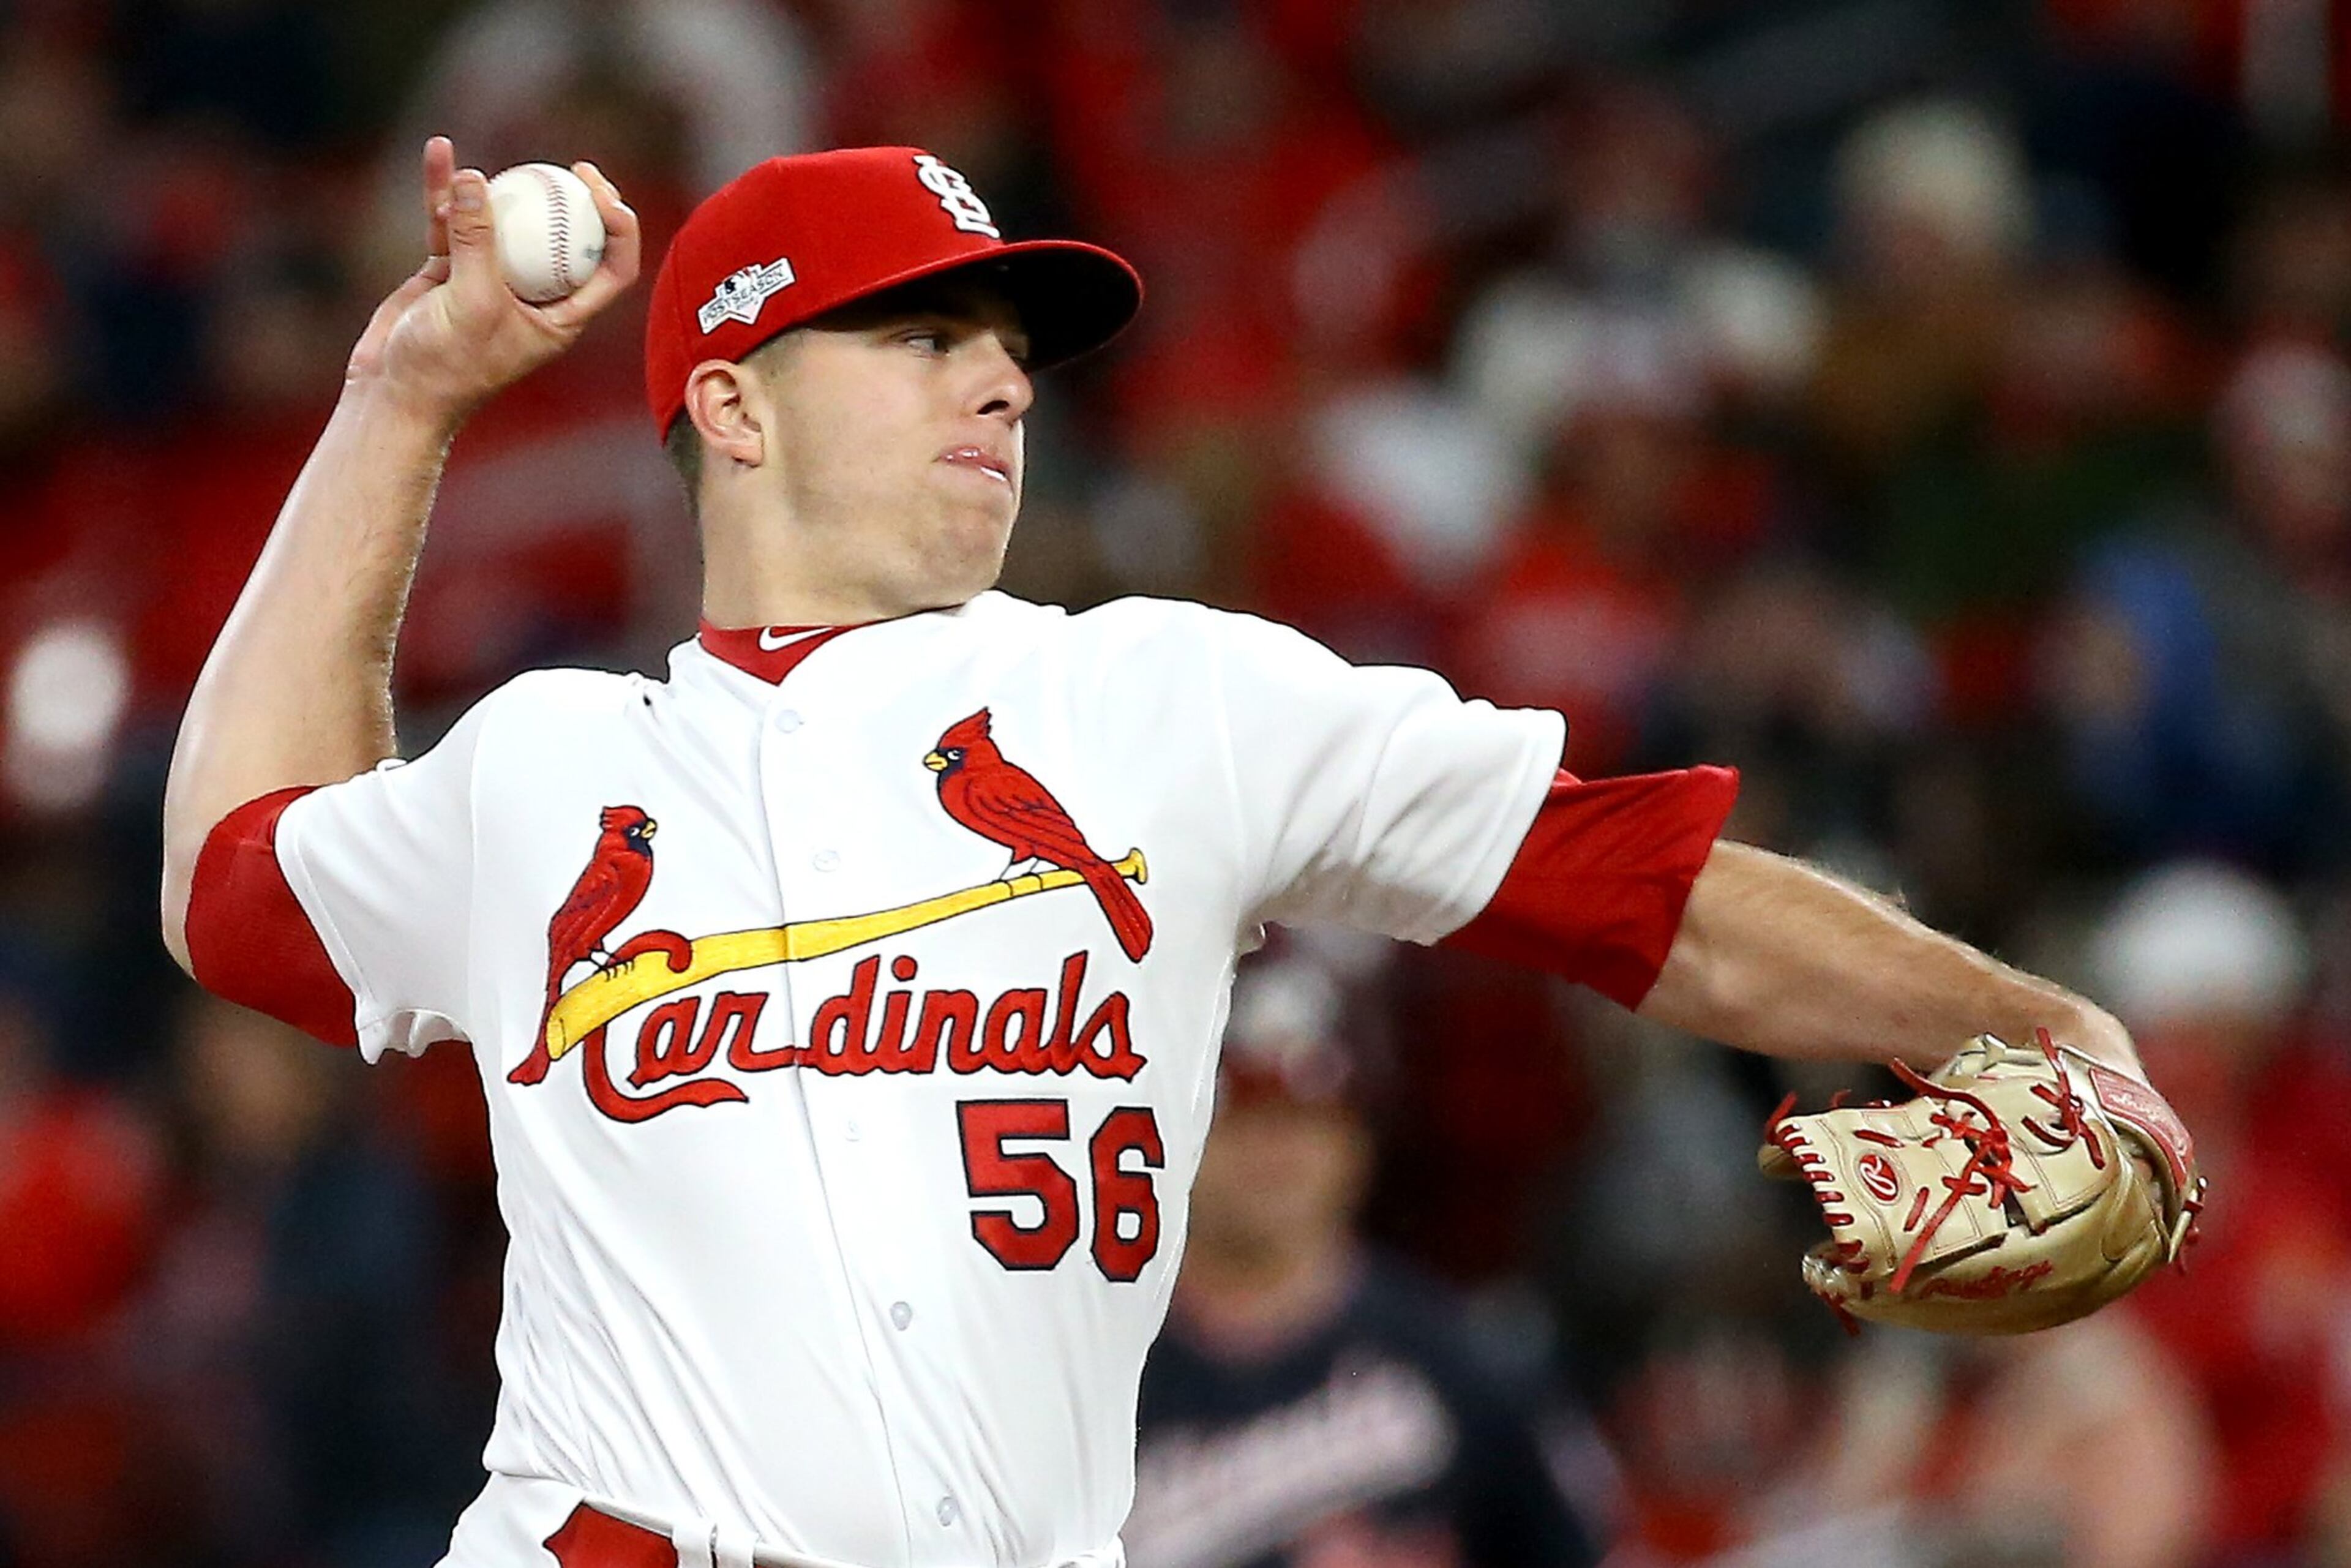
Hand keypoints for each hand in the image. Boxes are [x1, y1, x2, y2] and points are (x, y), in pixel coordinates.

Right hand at [346, 137, 641, 429]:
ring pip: (504, 225)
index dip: (619, 232)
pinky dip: (446, 192)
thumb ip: (476, 240)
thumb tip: (476, 178)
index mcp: (561, 318)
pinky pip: (454, 222)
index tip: (602, 196)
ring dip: (497, 191)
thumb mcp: (471, 300)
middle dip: (576, 202)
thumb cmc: (445, 365)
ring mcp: (491, 281)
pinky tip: (440, 155)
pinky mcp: (450, 271)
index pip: (611, 271)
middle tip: (574, 169)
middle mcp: (534, 298)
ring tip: (481, 163)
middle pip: (568, 240)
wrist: (393, 393)